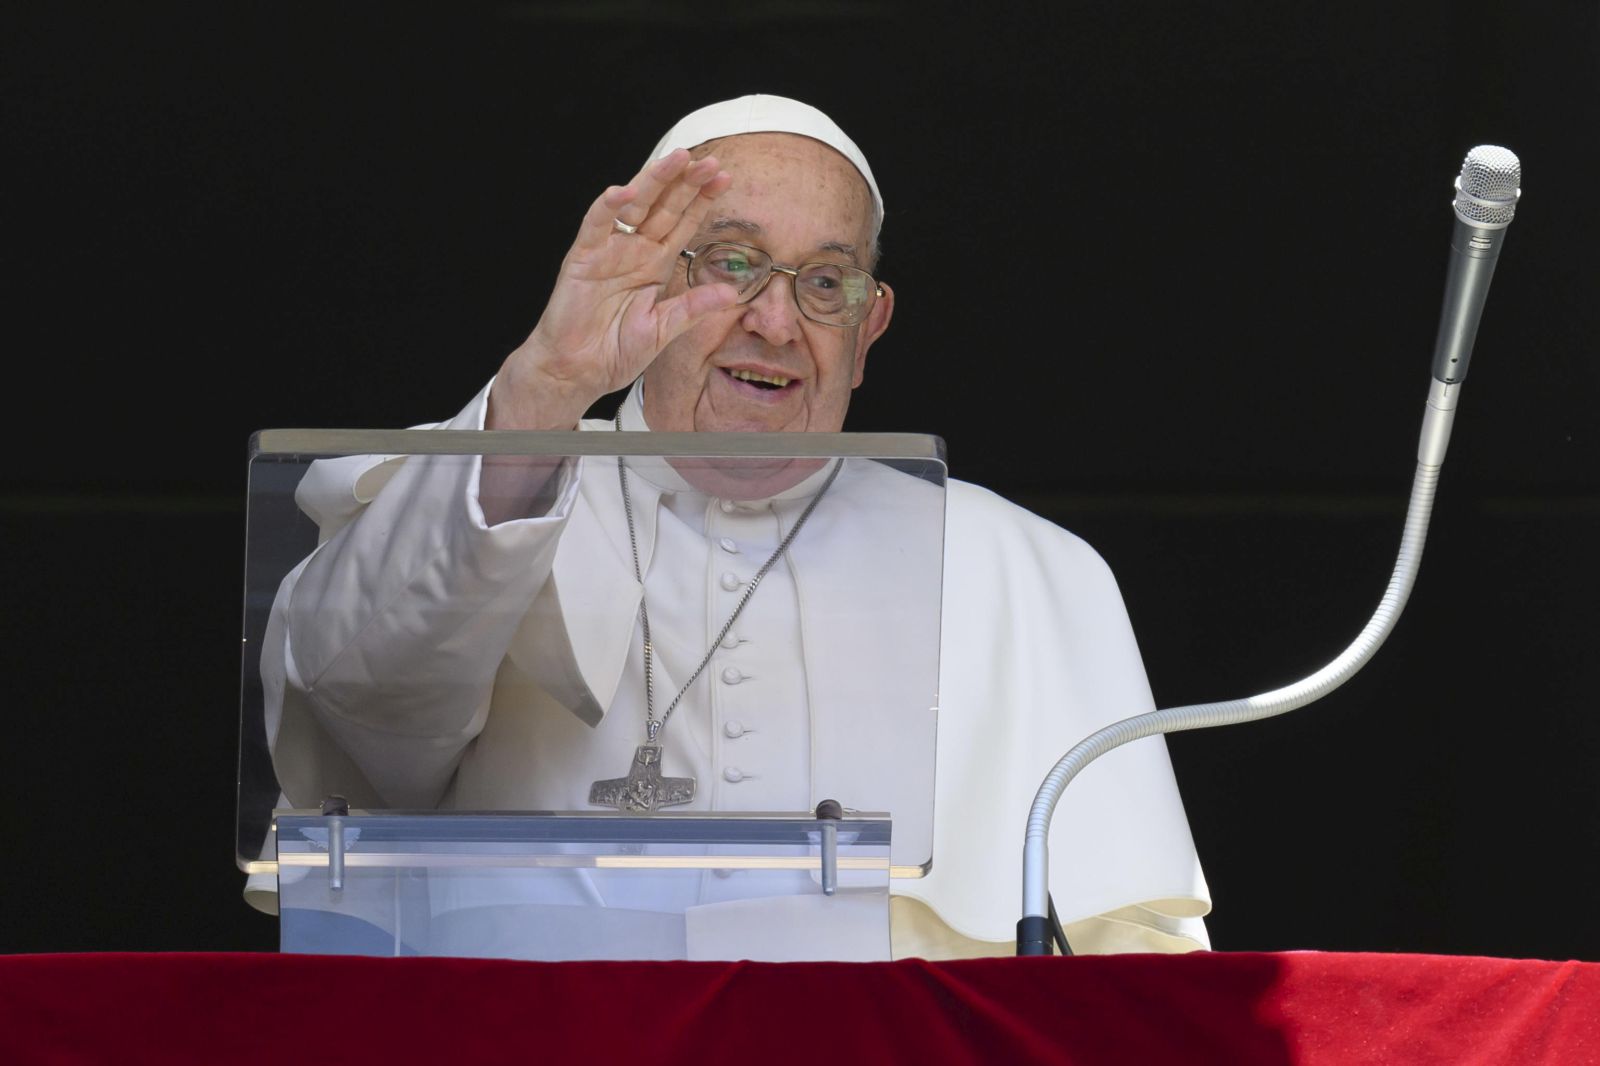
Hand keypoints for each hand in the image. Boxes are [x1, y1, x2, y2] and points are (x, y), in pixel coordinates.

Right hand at [489, 149, 736, 428]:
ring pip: (635, 206)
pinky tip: (625, 191)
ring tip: (677, 159)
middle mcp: (634, 251)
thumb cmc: (615, 351)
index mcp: (654, 264)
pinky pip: (596, 225)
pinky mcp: (582, 258)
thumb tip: (733, 294)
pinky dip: (608, 207)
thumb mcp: (664, 329)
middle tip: (709, 161)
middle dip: (686, 183)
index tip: (725, 178)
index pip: (683, 223)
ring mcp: (608, 251)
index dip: (702, 201)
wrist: (578, 371)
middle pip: (664, 207)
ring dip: (654, 181)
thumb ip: (694, 308)